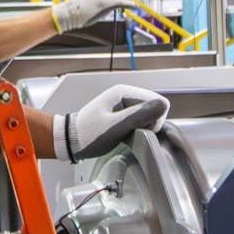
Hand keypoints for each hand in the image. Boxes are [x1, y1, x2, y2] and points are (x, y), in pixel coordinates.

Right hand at [51, 0, 136, 32]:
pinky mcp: (110, 2)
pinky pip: (125, 2)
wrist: (70, 12)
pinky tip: (134, 8)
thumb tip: (106, 7)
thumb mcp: (88, 1)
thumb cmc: (75, 10)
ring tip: (132, 4)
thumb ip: (98, 0)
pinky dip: (131, 4)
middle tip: (129, 0)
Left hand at [51, 85, 168, 162]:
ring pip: (148, 114)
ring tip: (126, 134)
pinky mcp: (122, 113)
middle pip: (154, 107)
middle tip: (131, 134)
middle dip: (149, 123)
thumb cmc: (88, 135)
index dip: (154, 119)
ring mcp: (123, 103)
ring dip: (143, 127)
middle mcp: (124, 94)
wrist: (70, 141)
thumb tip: (163, 104)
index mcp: (123, 92)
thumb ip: (139, 115)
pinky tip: (125, 134)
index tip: (140, 130)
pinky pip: (139, 119)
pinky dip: (137, 128)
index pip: (158, 101)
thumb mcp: (115, 127)